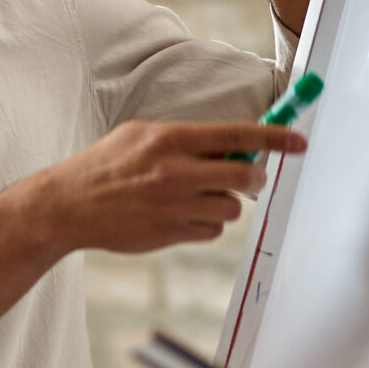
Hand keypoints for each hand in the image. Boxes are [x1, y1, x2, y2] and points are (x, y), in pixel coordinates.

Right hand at [39, 121, 302, 256]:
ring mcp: (175, 205)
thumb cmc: (105, 166)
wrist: (69, 206)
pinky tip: (177, 217)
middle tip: (247, 176)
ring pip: (231, 208)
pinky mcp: (171, 234)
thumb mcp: (139, 135)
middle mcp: (177, 171)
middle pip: (246, 175)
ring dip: (222, 203)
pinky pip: (212, 232)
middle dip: (253, 176)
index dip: (275, 136)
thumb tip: (232, 145)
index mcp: (170, 138)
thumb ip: (185, 139)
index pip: (237, 133)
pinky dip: (205, 226)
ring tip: (192, 198)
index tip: (300, 141)